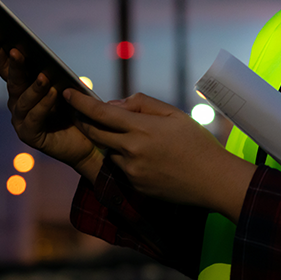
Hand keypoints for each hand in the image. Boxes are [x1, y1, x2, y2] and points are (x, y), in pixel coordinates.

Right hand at [0, 32, 101, 179]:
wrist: (89, 139)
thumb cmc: (77, 109)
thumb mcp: (67, 86)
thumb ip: (54, 73)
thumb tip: (47, 58)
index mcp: (23, 86)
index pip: (6, 66)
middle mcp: (18, 101)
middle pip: (11, 79)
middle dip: (11, 62)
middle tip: (14, 48)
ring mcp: (21, 119)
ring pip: (22, 99)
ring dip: (33, 86)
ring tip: (44, 75)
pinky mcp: (29, 134)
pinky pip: (34, 117)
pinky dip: (44, 104)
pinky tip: (53, 93)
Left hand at [65, 90, 255, 221]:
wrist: (213, 180)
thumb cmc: (197, 143)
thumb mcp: (174, 114)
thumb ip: (142, 104)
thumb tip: (114, 105)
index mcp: (142, 128)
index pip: (101, 113)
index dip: (80, 103)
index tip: (67, 92)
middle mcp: (132, 151)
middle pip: (95, 133)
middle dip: (84, 121)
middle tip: (79, 111)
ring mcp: (132, 171)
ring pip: (110, 151)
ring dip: (112, 142)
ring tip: (138, 139)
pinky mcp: (135, 187)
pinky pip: (121, 168)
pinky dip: (126, 159)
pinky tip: (149, 158)